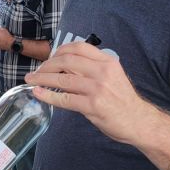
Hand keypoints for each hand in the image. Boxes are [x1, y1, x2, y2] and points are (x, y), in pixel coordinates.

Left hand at [25, 42, 151, 144]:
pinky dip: (48, 96)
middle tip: (36, 72)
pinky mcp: (92, 106)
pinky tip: (38, 93)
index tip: (50, 58)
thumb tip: (64, 68)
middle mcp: (102, 72)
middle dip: (46, 65)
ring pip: (62, 80)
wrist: (139, 121)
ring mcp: (97, 89)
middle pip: (66, 61)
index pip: (79, 47)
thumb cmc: (123, 100)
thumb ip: (91, 70)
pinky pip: (64, 99)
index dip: (59, 50)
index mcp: (107, 62)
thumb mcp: (112, 77)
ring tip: (30, 81)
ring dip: (42, 79)